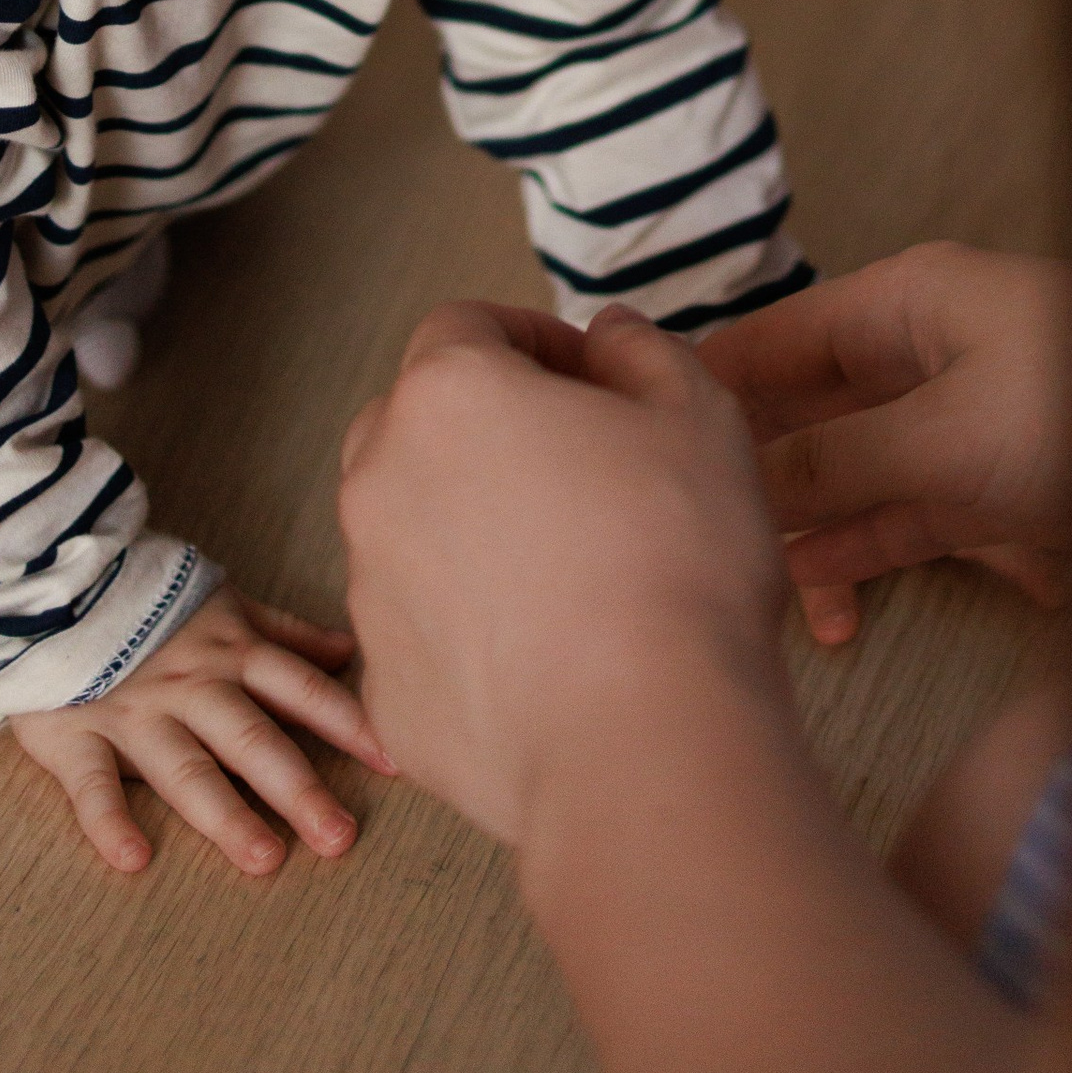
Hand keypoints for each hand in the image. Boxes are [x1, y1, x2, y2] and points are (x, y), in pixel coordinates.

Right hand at [11, 581, 394, 876]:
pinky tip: (134, 859)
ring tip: (264, 859)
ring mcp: (134, 712)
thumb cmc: (149, 601)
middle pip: (251, 739)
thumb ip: (284, 633)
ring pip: (186, 767)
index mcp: (229, 653)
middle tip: (339, 838)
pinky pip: (92, 783)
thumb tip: (345, 650)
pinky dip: (109, 820)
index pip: (300, 690)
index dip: (348, 723)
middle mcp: (191, 686)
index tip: (396, 761)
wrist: (52, 578)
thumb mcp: (223, 604)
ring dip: (224, 814)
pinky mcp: (76, 735)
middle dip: (297, 788)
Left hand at [337, 300, 792, 849]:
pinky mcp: (387, 693)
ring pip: (409, 529)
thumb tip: (609, 339)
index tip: (588, 378)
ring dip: (470, 528)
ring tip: (567, 571)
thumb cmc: (677, 563)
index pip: (465, 326)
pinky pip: (420, 633)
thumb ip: (642, 350)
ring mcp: (372, 593)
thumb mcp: (699, 413)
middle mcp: (381, 483)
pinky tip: (547, 653)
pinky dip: (468, 629)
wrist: (643, 747)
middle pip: (414, 423)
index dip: (532, 338)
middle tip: (573, 468)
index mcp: (447, 396)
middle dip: (482, 429)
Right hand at [699, 243, 1071, 642]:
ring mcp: (957, 422)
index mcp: (905, 305)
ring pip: (853, 467)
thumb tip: (742, 479)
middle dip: (757, 465)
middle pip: (811, 406)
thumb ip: (836, 459)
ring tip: (753, 580)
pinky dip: (861, 546)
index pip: (781, 335)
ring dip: (807, 520)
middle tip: (694, 530)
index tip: (645, 433)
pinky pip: (901, 512)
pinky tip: (817, 593)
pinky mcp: (989, 486)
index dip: (717, 381)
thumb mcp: (943, 433)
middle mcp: (922, 354)